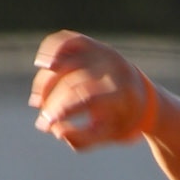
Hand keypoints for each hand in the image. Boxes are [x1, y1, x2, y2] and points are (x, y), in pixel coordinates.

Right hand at [30, 30, 154, 150]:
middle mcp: (113, 68)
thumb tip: (56, 130)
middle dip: (51, 102)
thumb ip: (83, 139)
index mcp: (123, 93)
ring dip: (44, 82)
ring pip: (64, 62)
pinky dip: (50, 50)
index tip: (47, 125)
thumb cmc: (122, 121)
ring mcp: (102, 53)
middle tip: (42, 122)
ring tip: (36, 102)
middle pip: (71, 82)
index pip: (86, 97)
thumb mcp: (109, 136)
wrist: (142, 97)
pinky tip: (41, 66)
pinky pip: (67, 40)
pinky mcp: (93, 44)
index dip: (62, 109)